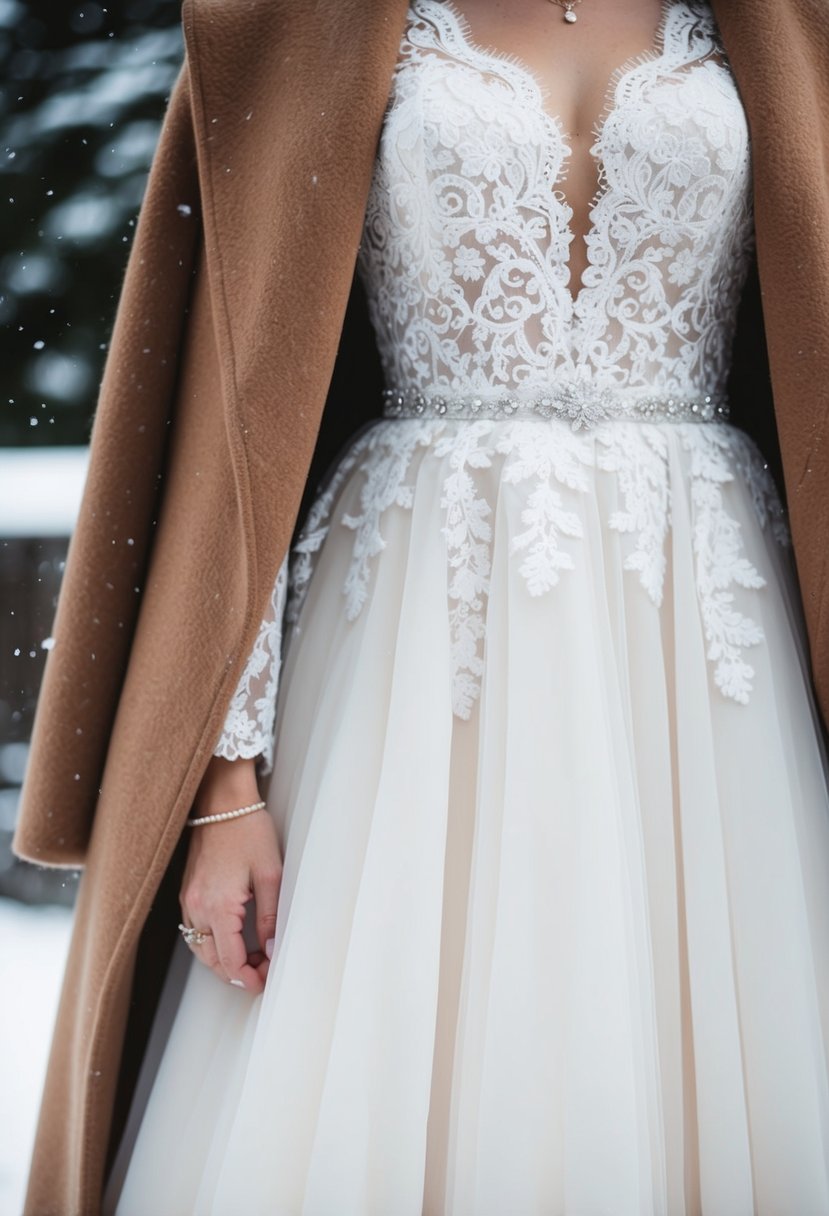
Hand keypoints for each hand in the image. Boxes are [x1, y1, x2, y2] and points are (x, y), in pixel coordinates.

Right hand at [179, 756, 282, 993]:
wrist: (222, 802)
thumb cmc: (248, 831)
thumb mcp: (271, 875)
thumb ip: (271, 918)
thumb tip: (272, 949)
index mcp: (219, 907)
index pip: (231, 961)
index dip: (250, 978)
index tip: (267, 981)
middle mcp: (197, 908)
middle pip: (212, 961)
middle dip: (237, 974)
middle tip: (265, 971)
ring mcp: (188, 900)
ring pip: (200, 949)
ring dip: (224, 961)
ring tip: (253, 958)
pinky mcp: (187, 892)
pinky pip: (194, 931)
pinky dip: (212, 944)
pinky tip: (233, 940)